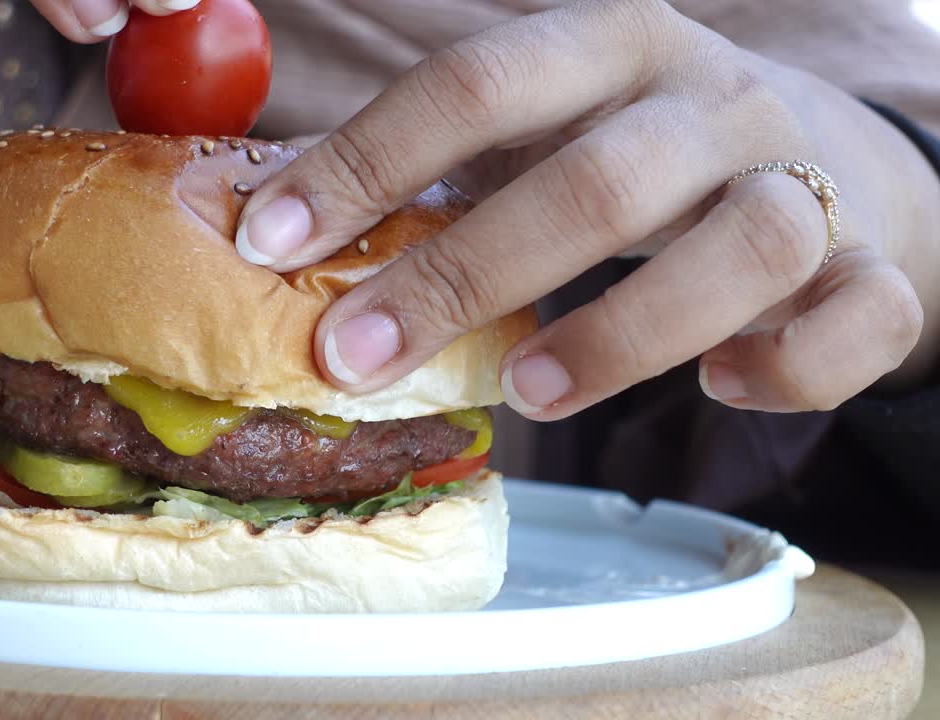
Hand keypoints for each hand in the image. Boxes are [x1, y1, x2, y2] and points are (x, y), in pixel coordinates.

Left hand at [235, 0, 939, 417]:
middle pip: (596, 179)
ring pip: (745, 247)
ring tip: (527, 388)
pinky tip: (718, 385)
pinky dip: (791, 365)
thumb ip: (422, 170)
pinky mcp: (871, 268)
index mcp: (609, 46)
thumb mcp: (532, 132)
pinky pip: (858, 321)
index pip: (476, 84)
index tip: (270, 243)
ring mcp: (803, 184)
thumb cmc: (632, 153)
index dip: (368, 163)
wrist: (818, 160)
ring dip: (625, 331)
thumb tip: (257, 218)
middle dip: (461, 274)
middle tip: (355, 357)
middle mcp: (712, 103)